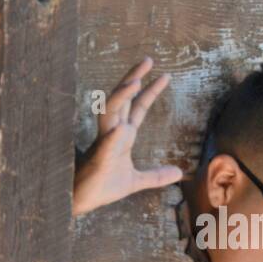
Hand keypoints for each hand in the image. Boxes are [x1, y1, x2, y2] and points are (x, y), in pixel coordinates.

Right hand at [73, 57, 183, 215]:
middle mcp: (111, 134)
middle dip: (133, 78)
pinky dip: (113, 137)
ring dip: (121, 97)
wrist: (83, 202)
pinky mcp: (98, 161)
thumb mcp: (136, 181)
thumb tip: (179, 172)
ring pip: (109, 113)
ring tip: (135, 82)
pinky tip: (122, 129)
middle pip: (122, 100)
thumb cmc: (103, 187)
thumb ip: (156, 176)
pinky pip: (105, 146)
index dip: (149, 91)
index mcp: (122, 136)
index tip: (164, 76)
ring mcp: (103, 145)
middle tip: (148, 59)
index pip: (137, 108)